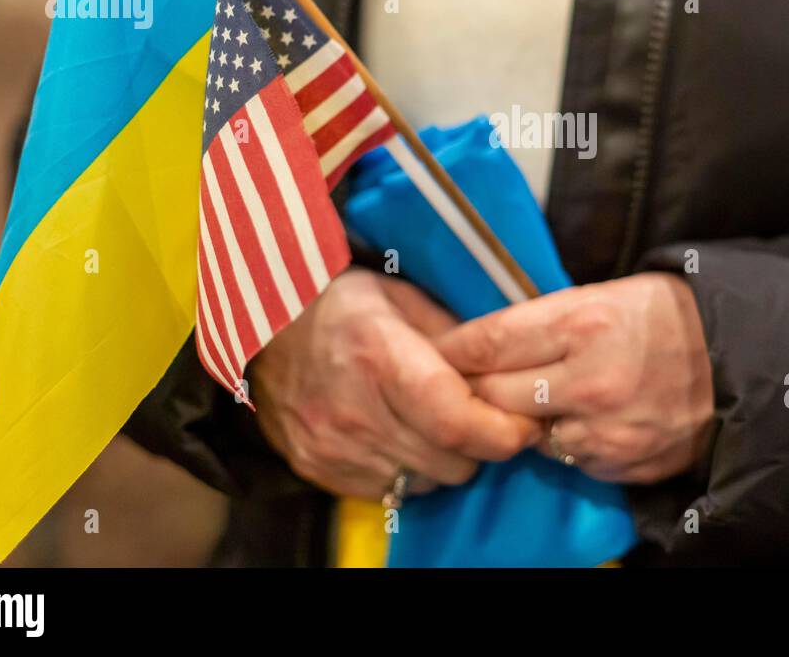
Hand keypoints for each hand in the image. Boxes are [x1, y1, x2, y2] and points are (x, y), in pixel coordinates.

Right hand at [249, 269, 542, 499]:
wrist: (263, 322)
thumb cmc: (342, 302)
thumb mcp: (403, 296)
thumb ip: (456, 336)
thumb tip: (505, 371)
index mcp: (380, 357)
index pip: (456, 421)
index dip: (503, 431)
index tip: (525, 424)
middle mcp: (353, 410)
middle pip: (450, 460)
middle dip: (481, 444)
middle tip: (483, 417)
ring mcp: (332, 446)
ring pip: (426, 481)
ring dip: (445, 459)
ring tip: (438, 423)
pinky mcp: (317, 468)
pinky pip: (390, 492)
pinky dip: (409, 471)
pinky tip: (402, 436)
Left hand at [432, 273, 714, 483]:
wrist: (740, 360)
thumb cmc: (668, 317)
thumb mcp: (605, 294)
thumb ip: (543, 319)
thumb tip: (481, 339)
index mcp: (584, 321)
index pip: (489, 340)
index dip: (452, 348)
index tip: (434, 350)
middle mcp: (590, 379)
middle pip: (492, 395)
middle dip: (478, 387)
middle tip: (474, 379)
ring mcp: (605, 428)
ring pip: (523, 434)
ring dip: (521, 419)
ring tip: (543, 395)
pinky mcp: (620, 463)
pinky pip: (566, 457)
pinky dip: (563, 440)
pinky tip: (583, 416)